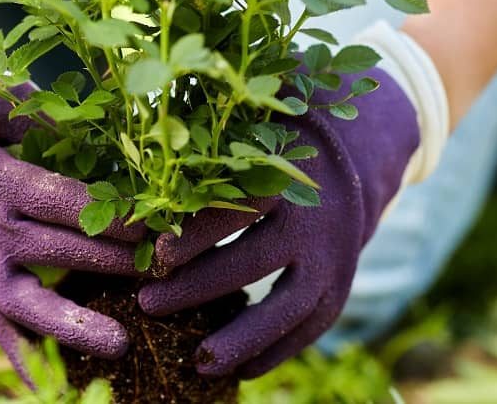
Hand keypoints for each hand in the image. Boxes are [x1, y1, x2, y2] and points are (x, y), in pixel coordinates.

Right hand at [0, 83, 144, 376]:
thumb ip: (42, 116)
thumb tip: (99, 131)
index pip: (55, 200)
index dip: (103, 214)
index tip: (152, 226)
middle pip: (52, 251)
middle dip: (110, 263)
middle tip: (165, 270)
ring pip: (25, 304)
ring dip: (73, 326)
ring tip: (121, 345)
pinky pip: (4, 334)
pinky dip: (30, 364)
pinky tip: (62, 392)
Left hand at [137, 67, 420, 377]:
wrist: (349, 163)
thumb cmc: (274, 143)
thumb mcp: (251, 125)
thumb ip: (212, 126)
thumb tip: (157, 128)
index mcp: (285, 176)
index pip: (238, 206)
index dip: (197, 232)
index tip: (154, 253)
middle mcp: (313, 221)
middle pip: (255, 262)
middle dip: (198, 287)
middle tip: (147, 304)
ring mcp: (333, 260)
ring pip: (289, 309)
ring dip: (241, 339)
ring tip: (195, 363)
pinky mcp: (340, 288)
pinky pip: (310, 329)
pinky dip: (276, 353)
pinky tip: (239, 372)